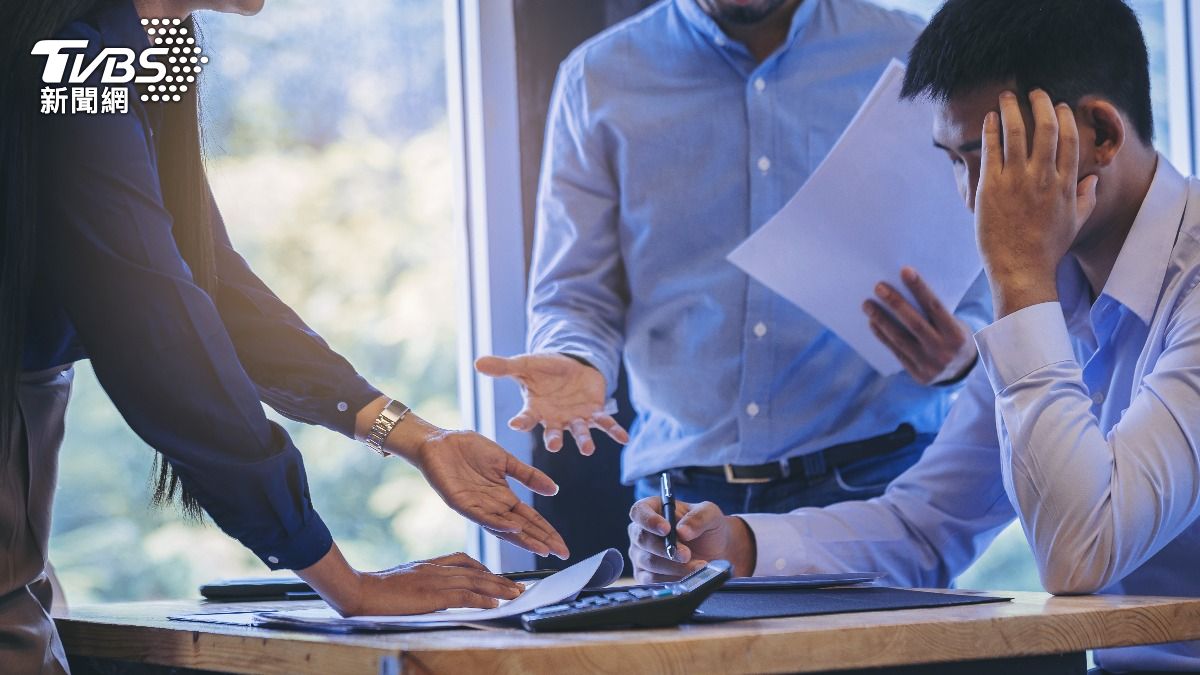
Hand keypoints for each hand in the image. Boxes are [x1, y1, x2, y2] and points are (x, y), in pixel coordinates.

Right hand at [297, 544, 523, 616]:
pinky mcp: (431, 594)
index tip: (498, 576)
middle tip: (519, 586)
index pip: (463, 561)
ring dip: (498, 587)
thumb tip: (440, 600)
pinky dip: (481, 598)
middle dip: (499, 579)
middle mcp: (435, 568)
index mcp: (428, 565)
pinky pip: (462, 594)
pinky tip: (495, 603)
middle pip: (475, 570)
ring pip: (474, 580)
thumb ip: (424, 587)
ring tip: (516, 594)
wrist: (358, 591)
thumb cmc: (376, 592)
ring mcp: (434, 579)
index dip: (484, 568)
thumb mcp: (405, 583)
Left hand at [414, 427, 569, 558]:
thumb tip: (554, 490)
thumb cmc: (469, 449)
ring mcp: (478, 507)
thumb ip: (529, 476)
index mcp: (504, 497)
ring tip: (542, 549)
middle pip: (522, 528)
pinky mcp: (462, 503)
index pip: (530, 518)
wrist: (440, 440)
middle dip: (542, 540)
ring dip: (523, 539)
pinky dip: (499, 524)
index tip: (562, 545)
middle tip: (560, 553)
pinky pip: (482, 517)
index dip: (547, 532)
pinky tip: (514, 528)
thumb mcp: (506, 460)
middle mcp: (493, 507)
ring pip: (504, 528)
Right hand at [475, 353, 628, 454]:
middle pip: (554, 432)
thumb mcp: (524, 365)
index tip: (515, 424)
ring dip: (584, 441)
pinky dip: (614, 431)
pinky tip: (624, 438)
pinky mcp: (594, 413)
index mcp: (536, 410)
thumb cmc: (543, 369)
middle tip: (555, 446)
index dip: (522, 421)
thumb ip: (503, 367)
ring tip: (588, 450)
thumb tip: (477, 362)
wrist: (570, 367)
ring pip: (580, 432)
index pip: (527, 418)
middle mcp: (555, 420)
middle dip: (555, 439)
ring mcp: (575, 418)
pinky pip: (605, 424)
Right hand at [627, 497, 754, 583]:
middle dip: (666, 548)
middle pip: (642, 539)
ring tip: (697, 566)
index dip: (649, 520)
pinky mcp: (644, 575)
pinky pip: (651, 579)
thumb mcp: (710, 515)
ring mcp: (640, 554)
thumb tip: (682, 530)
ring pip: (649, 561)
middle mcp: (641, 531)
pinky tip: (688, 576)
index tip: (666, 529)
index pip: (639, 511)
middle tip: (687, 554)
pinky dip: (671, 578)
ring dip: (673, 566)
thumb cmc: (709, 528)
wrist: (716, 553)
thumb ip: (698, 517)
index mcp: (653, 509)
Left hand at [863, 267, 976, 384]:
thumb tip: (906, 290)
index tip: (905, 271)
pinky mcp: (917, 373)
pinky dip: (883, 336)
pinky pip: (896, 351)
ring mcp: (929, 364)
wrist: (963, 372)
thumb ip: (936, 314)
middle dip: (895, 303)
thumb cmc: (955, 338)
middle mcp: (943, 350)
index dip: (919, 288)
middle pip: (915, 323)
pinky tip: (872, 323)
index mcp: (956, 334)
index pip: (935, 307)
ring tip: (867, 304)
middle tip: (878, 287)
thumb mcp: (956, 325)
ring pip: (900, 339)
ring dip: (881, 320)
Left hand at [976, 90, 1098, 317]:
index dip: (1065, 117)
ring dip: (1012, 109)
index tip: (1059, 105)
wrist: (1021, 269)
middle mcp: (1043, 178)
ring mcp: (1016, 182)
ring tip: (1006, 96)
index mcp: (1066, 184)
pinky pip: (991, 150)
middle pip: (1047, 128)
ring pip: (1017, 133)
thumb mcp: (1075, 223)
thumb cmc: (1047, 249)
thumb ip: (1085, 198)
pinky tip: (990, 118)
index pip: (1071, 139)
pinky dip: (991, 130)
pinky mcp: (991, 188)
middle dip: (1040, 104)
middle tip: (1033, 92)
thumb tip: (1093, 181)